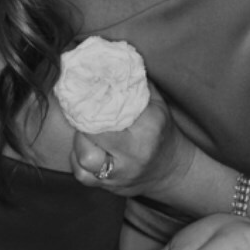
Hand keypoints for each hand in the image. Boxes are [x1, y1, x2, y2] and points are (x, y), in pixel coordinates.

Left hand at [69, 87, 191, 200]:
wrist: (172, 171)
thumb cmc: (162, 132)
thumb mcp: (157, 104)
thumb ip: (134, 83)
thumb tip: (109, 61)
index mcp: (147, 130)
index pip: (109, 115)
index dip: (90, 104)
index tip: (82, 94)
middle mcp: (133, 155)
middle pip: (92, 139)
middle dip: (82, 125)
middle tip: (81, 114)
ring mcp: (120, 175)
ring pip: (84, 160)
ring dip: (78, 144)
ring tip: (85, 134)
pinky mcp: (109, 188)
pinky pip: (82, 175)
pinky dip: (77, 161)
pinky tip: (86, 150)